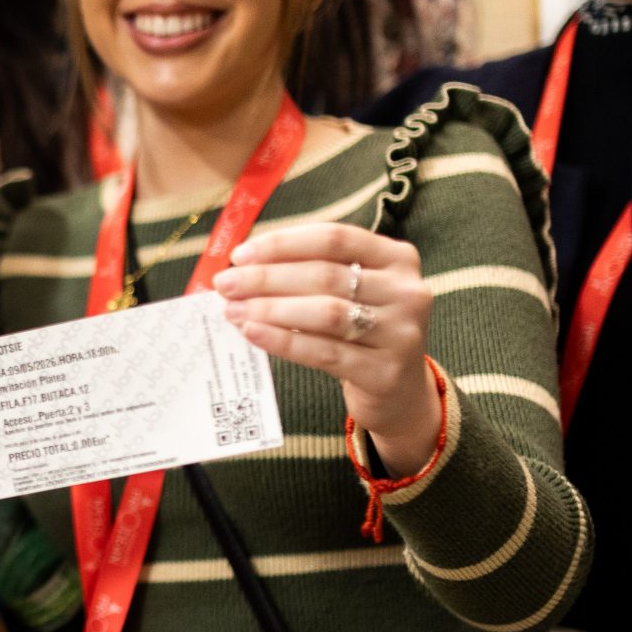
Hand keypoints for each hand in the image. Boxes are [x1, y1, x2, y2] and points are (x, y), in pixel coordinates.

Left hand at [215, 222, 441, 471]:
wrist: (399, 392)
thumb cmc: (362, 332)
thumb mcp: (351, 293)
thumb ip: (308, 273)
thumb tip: (241, 267)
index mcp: (397, 258)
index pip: (333, 238)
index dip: (283, 244)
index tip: (240, 254)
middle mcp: (406, 291)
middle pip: (325, 275)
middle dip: (266, 278)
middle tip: (225, 284)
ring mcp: (401, 333)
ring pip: (326, 313)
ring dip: (271, 309)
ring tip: (233, 310)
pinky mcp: (385, 372)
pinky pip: (324, 352)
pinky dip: (283, 341)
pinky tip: (253, 333)